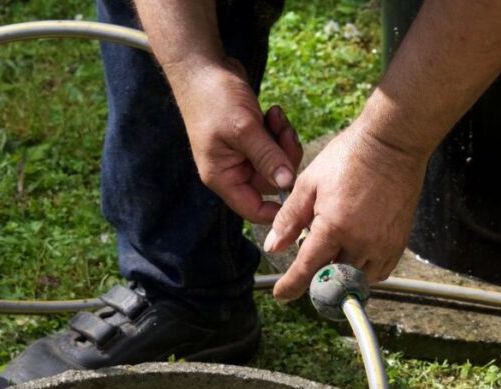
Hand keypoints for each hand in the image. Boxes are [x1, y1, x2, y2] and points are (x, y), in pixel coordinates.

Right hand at [173, 58, 303, 223]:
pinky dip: (279, 131)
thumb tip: (287, 184)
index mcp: (223, 177)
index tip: (299, 194)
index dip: (277, 210)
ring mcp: (242, 155)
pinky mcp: (251, 139)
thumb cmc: (214, 97)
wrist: (202, 65)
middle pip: (271, 183)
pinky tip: (274, 112)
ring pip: (277, 163)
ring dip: (283, 141)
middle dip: (284, 159)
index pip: (253, 210)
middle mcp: (232, 170)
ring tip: (277, 116)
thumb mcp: (244, 128)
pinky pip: (275, 146)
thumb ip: (267, 157)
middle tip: (285, 132)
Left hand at [264, 121, 426, 300]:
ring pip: (357, 279)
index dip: (291, 286)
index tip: (281, 294)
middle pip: (333, 279)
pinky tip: (354, 254)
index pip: (307, 269)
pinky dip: (363, 271)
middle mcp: (360, 242)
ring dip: (342, 274)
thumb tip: (273, 247)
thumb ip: (288, 218)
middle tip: (310, 264)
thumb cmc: (348, 158)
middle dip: (318, 277)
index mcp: (334, 226)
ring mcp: (383, 245)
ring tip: (334, 253)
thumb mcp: (309, 183)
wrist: (392, 144)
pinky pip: (379, 272)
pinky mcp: (398, 243)